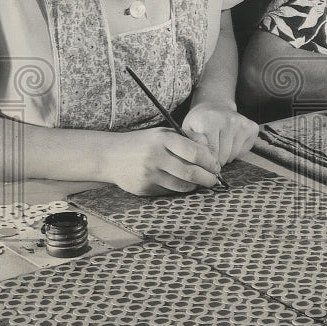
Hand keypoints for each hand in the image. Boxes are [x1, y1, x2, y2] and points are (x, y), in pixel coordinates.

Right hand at [106, 128, 223, 195]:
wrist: (110, 156)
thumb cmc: (143, 143)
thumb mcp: (163, 133)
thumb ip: (188, 139)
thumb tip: (211, 151)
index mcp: (162, 139)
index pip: (194, 152)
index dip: (210, 162)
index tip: (216, 166)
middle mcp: (155, 157)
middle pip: (190, 172)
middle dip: (207, 178)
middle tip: (214, 180)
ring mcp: (149, 174)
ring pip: (182, 186)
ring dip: (195, 186)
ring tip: (199, 182)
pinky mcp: (144, 188)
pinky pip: (169, 192)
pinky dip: (179, 189)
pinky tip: (179, 183)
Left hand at [182, 101, 258, 164]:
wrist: (215, 105)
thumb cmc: (200, 121)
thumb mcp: (188, 130)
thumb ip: (190, 144)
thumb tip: (196, 161)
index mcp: (210, 120)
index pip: (211, 152)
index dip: (207, 161)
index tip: (203, 161)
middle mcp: (228, 120)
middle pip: (224, 155)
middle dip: (216, 160)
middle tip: (211, 153)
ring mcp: (242, 123)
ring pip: (234, 154)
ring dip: (226, 156)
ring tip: (220, 146)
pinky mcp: (252, 127)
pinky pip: (244, 151)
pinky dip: (237, 152)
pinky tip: (230, 143)